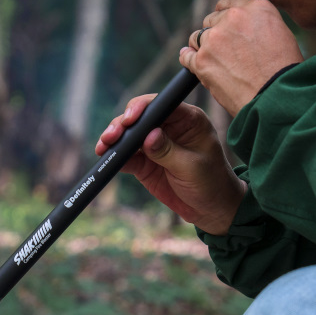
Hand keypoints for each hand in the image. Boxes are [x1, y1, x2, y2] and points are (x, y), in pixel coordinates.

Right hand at [95, 96, 245, 234]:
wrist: (210, 209)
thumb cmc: (211, 183)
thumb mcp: (193, 167)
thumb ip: (169, 151)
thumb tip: (149, 136)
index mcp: (188, 120)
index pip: (162, 105)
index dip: (143, 108)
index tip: (130, 119)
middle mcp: (169, 127)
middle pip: (140, 117)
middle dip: (123, 124)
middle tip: (112, 136)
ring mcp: (154, 144)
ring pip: (129, 135)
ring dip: (115, 139)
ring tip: (103, 147)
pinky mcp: (145, 162)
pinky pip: (126, 156)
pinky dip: (115, 157)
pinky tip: (107, 159)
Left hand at [182, 0, 303, 115]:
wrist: (275, 95)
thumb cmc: (283, 71)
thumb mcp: (280, 34)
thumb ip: (259, 23)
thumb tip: (245, 27)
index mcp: (255, 8)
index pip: (229, 4)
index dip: (226, 16)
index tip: (225, 26)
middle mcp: (232, 18)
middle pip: (212, 20)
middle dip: (216, 32)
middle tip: (224, 50)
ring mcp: (214, 38)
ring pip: (198, 37)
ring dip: (204, 47)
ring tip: (214, 61)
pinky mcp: (202, 60)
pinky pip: (187, 56)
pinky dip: (189, 59)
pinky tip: (193, 63)